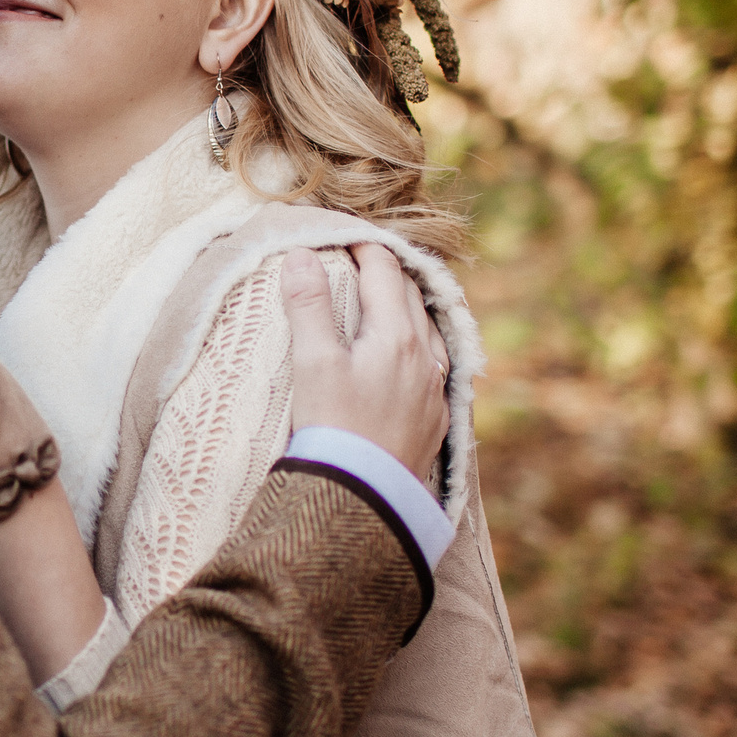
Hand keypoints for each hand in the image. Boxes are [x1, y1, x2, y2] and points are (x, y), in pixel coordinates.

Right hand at [282, 245, 450, 483]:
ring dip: (406, 307)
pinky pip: (433, 366)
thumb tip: (302, 254)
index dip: (362, 246)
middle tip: (358, 262)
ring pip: (427, 329)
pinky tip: (407, 358)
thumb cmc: (333, 428)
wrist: (363, 499)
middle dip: (385, 271)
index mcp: (395, 334)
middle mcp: (424, 356)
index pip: (384, 269)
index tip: (341, 238)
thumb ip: (308, 305)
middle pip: (410, 294)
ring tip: (384, 302)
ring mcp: (433, 388)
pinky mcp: (435, 418)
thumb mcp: (312, 363)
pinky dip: (417, 346)